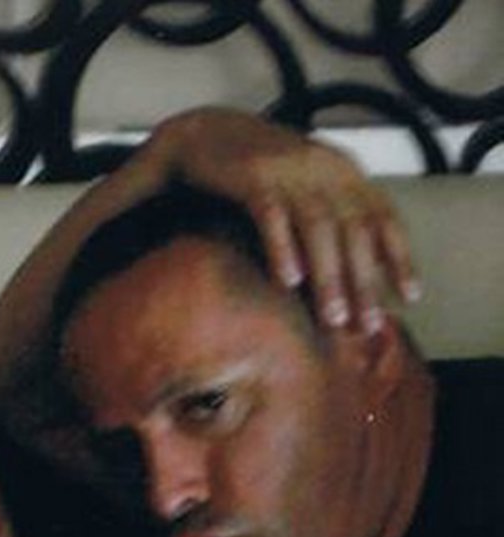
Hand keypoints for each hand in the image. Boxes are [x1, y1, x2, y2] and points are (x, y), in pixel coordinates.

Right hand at [152, 107, 419, 332]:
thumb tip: (359, 271)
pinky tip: (288, 281)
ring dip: (329, 276)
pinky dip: (283, 248)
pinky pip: (271, 215)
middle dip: (363, 281)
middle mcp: (323, 168)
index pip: (384, 217)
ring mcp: (288, 170)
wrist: (204, 133)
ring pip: (318, 227)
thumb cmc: (258, 173)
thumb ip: (332, 217)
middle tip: (366, 325)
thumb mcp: (306, 187)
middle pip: (354, 229)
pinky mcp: (251, 176)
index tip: (409, 297)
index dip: (399, 257)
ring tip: (332, 317)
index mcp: (344, 171)